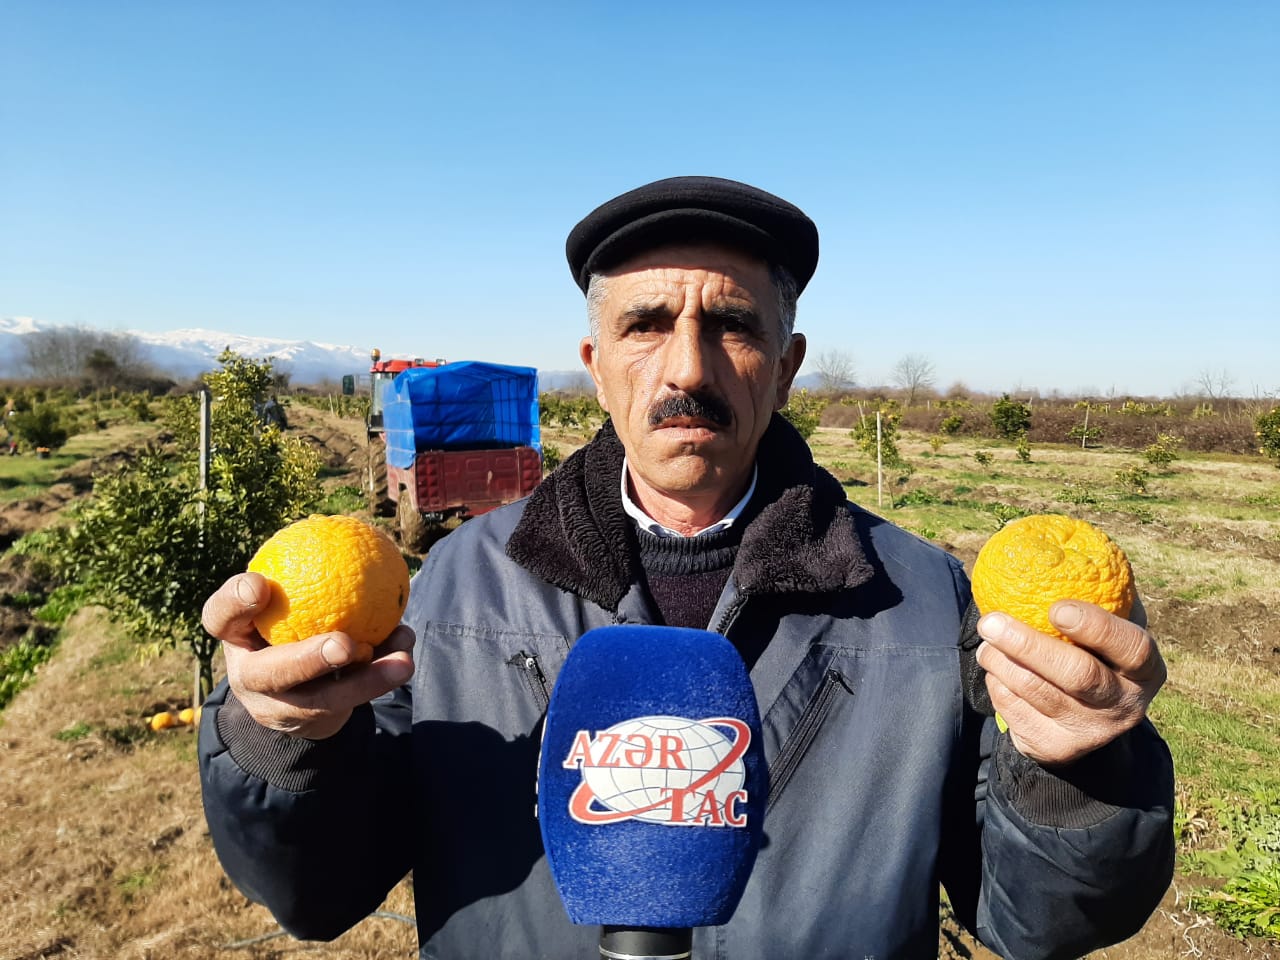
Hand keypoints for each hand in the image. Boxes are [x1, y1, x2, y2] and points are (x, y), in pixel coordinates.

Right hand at [202, 572, 414, 739]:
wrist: (288, 692)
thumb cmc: (285, 625)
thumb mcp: (278, 601)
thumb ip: (299, 575)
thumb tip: (352, 534)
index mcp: (236, 637)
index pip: (219, 617)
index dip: (234, 602)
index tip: (259, 584)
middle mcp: (250, 677)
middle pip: (272, 673)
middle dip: (308, 660)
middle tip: (344, 644)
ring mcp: (281, 707)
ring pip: (324, 699)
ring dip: (367, 679)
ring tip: (402, 660)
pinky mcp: (314, 722)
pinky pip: (354, 700)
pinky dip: (382, 676)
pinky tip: (405, 654)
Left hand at [975, 599, 1165, 766]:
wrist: (1087, 722)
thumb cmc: (1094, 654)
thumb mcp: (1107, 629)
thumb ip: (1096, 595)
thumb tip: (1061, 541)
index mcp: (1145, 667)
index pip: (1130, 646)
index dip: (1095, 627)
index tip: (1056, 608)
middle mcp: (1126, 704)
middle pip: (1077, 675)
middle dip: (1027, 645)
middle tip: (990, 621)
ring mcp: (1092, 732)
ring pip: (1038, 693)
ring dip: (1001, 662)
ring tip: (986, 641)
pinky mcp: (1057, 749)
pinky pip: (1017, 712)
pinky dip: (998, 685)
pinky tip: (994, 667)